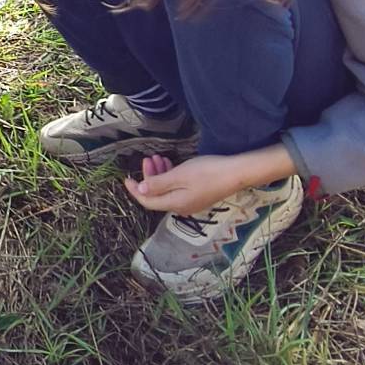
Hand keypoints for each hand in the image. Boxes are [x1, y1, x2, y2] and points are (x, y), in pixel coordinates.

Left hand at [124, 147, 293, 213]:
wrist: (237, 173)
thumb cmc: (207, 172)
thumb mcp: (179, 175)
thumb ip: (158, 184)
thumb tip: (141, 191)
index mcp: (174, 204)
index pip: (148, 201)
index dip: (136, 191)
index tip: (127, 179)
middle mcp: (181, 207)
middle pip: (157, 195)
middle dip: (149, 178)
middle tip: (148, 159)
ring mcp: (191, 202)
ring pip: (168, 190)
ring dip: (160, 175)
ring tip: (158, 157)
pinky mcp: (199, 195)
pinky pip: (178, 188)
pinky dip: (171, 176)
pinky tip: (172, 164)